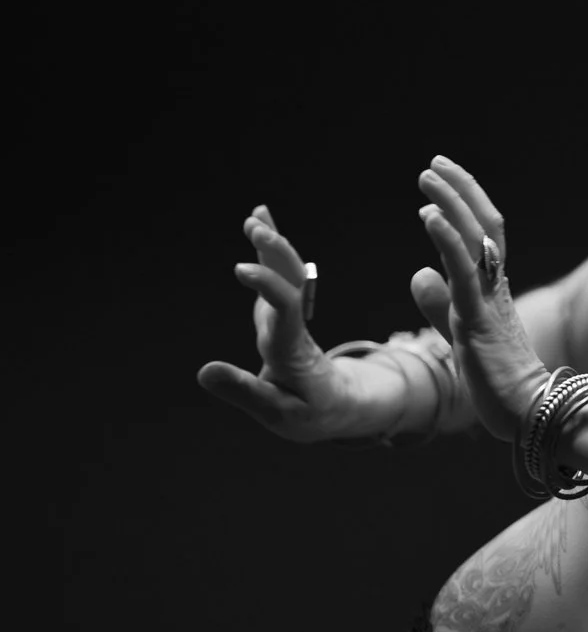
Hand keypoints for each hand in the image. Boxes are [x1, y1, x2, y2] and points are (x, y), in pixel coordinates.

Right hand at [198, 205, 366, 441]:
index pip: (286, 311)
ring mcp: (289, 317)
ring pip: (287, 275)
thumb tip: (205, 372)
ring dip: (272, 246)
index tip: (243, 269)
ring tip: (256, 218)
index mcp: (293, 350)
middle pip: (292, 283)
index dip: (269, 286)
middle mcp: (293, 326)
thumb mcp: (277, 413)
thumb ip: (244, 392)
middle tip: (257, 227)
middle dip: (276, 254)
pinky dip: (267, 251)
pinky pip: (276, 277)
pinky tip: (258, 224)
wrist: (339, 406)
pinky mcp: (280, 314)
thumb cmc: (309, 413)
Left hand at [412, 156, 547, 443]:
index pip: (484, 232)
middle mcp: (495, 285)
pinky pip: (463, 271)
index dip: (465, 200)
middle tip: (435, 162)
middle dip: (460, 189)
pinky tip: (428, 215)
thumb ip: (440, 303)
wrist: (525, 411)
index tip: (442, 175)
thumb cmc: (497, 378)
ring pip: (475, 238)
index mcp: (493, 288)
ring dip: (451, 202)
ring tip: (427, 176)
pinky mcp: (478, 317)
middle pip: (484, 223)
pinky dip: (446, 238)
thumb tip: (418, 272)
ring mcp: (489, 299)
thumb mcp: (461, 332)